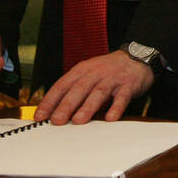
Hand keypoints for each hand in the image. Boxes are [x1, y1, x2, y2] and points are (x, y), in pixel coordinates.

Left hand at [33, 50, 154, 125]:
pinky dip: (116, 108)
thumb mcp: (89, 73)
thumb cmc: (109, 69)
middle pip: (78, 89)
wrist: (136, 57)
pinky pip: (122, 97)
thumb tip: (56, 111)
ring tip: (78, 121)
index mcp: (82, 70)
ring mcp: (112, 79)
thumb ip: (75, 90)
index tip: (40, 115)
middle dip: (66, 106)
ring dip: (87, 107)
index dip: (50, 101)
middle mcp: (95, 73)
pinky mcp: (128, 85)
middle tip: (57, 121)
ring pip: (98, 93)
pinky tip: (110, 118)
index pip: (62, 85)